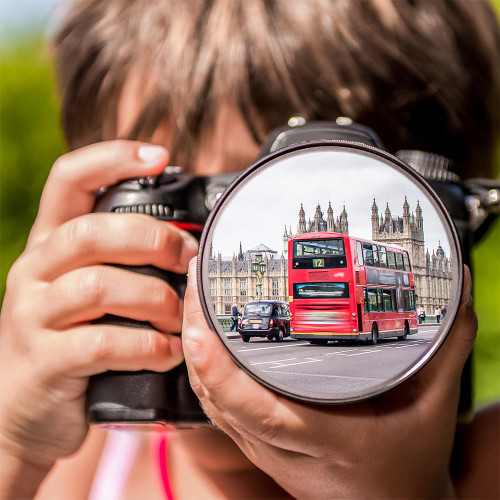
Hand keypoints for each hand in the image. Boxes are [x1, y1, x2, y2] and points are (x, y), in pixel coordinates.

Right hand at [0, 141, 196, 495]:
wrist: (27, 407)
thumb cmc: (73, 338)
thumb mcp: (88, 290)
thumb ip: (121, 261)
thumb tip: (187, 240)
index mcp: (49, 244)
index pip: (69, 178)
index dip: (113, 158)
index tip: (160, 156)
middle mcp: (34, 271)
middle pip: (93, 232)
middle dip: (153, 240)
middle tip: (188, 259)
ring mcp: (32, 316)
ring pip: (100, 286)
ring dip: (156, 300)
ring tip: (180, 317)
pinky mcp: (44, 361)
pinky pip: (102, 344)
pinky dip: (147, 346)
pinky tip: (168, 352)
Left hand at [182, 259, 476, 498]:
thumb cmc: (411, 461)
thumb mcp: (435, 406)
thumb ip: (446, 347)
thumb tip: (457, 289)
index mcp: (329, 442)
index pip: (259, 411)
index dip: (220, 373)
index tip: (201, 325)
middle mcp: (286, 450)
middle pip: (220, 399)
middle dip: (196, 339)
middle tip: (194, 282)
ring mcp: (266, 450)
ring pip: (211, 403)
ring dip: (194, 351)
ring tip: (194, 297)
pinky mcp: (260, 444)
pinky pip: (217, 408)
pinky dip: (203, 370)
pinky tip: (203, 335)